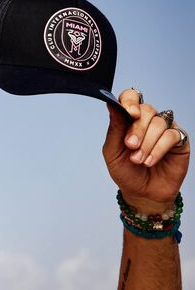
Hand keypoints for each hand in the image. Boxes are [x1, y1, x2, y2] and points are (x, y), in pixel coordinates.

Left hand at [103, 89, 189, 211]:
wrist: (142, 193)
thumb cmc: (125, 171)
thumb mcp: (112, 152)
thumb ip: (114, 129)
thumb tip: (112, 105)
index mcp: (129, 119)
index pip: (131, 97)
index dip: (130, 101)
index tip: (129, 113)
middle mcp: (148, 121)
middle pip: (146, 109)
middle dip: (137, 129)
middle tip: (131, 146)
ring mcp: (164, 129)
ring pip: (158, 123)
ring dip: (146, 143)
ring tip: (138, 160)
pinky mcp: (179, 140)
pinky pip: (171, 135)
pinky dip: (158, 149)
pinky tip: (150, 161)